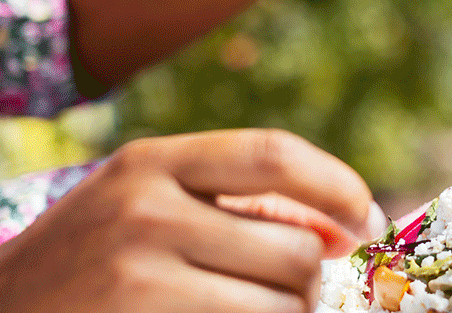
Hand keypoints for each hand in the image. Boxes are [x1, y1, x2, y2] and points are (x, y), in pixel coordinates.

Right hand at [0, 129, 374, 312]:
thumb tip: (344, 226)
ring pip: (279, 307)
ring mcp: (139, 278)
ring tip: (250, 310)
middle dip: (313, 280)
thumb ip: (236, 201)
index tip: (365, 221)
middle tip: (299, 293)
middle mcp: (145, 210)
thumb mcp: (146, 199)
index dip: (339, 187)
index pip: (277, 155)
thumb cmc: (86, 255)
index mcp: (153, 160)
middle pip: (294, 250)